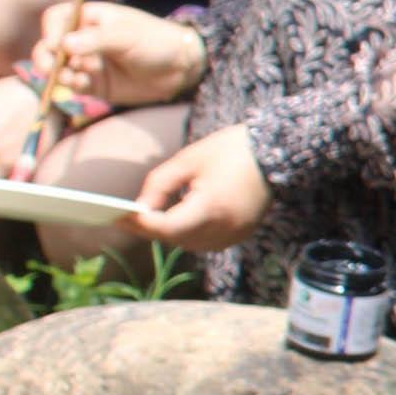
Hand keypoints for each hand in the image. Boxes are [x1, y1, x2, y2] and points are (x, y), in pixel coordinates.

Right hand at [38, 2, 206, 111]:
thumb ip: (95, 40)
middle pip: (50, 45)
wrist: (179, 69)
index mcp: (90, 18)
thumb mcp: (127, 36)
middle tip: (50, 68)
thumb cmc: (156, 41)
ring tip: (75, 77)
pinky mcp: (94, 84)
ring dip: (60, 74)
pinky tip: (84, 85)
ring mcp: (88, 62)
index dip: (51, 31)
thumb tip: (63, 45)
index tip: (57, 44)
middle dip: (46, 57)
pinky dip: (73, 86)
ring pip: (58, 68)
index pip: (57, 18)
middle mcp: (84, 39)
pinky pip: (73, 85)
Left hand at [130, 124, 271, 250]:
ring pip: (190, 244)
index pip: (168, 227)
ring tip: (146, 219)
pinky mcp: (241, 234)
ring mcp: (236, 234)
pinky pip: (206, 241)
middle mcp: (225, 227)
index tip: (118, 216)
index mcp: (212, 207)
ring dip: (169, 233)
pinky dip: (188, 233)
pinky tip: (177, 219)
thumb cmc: (229, 150)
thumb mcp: (188, 160)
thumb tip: (139, 208)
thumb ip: (159, 185)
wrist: (277, 152)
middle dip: (150, 228)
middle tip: (124, 217)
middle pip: (176, 239)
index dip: (141, 224)